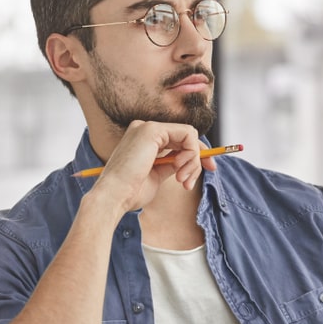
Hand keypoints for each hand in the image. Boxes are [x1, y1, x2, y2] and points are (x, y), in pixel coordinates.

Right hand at [93, 120, 216, 211]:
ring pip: (189, 136)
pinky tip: (179, 168)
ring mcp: (147, 127)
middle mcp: (144, 129)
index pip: (178, 140)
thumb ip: (171, 164)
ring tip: (182, 179)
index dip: (195, 154)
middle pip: (186, 136)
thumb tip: (188, 162)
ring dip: (193, 161)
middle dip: (198, 159)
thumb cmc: (130, 192)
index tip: (207, 169)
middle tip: (193, 179)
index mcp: (143, 140)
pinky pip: (187, 135)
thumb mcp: (157, 176)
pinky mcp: (152, 130)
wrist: (114, 196)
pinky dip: (190, 153)